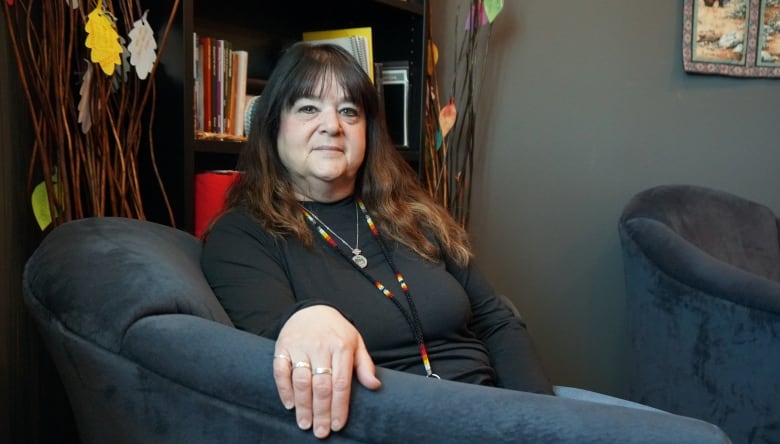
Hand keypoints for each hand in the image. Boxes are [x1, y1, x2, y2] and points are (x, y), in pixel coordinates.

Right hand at [273, 305, 381, 438]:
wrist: (312, 309)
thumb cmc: (337, 331)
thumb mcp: (356, 343)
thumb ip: (365, 365)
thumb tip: (375, 386)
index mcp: (342, 347)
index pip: (341, 382)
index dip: (339, 406)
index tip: (337, 425)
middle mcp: (320, 347)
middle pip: (321, 385)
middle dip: (321, 412)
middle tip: (320, 432)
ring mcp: (300, 346)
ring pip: (301, 380)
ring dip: (302, 405)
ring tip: (305, 424)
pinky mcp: (283, 347)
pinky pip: (280, 371)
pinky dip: (284, 389)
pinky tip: (290, 405)